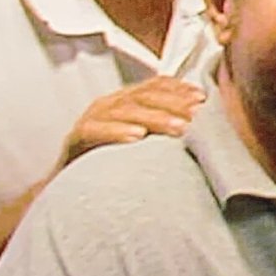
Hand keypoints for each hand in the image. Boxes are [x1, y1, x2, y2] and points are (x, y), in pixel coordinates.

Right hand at [59, 77, 205, 169]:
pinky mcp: (75, 139)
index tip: (203, 98)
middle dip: (174, 104)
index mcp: (126, 101)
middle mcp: (109, 105)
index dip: (180, 89)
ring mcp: (91, 119)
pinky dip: (116, 132)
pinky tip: (136, 137)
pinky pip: (94, 131)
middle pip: (144, 97)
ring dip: (153, 119)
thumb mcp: (144, 143)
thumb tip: (205, 129)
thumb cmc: (113, 163)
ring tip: (178, 128)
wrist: (70, 189)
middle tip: (198, 115)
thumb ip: (166, 130)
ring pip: (123, 111)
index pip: (155, 86)